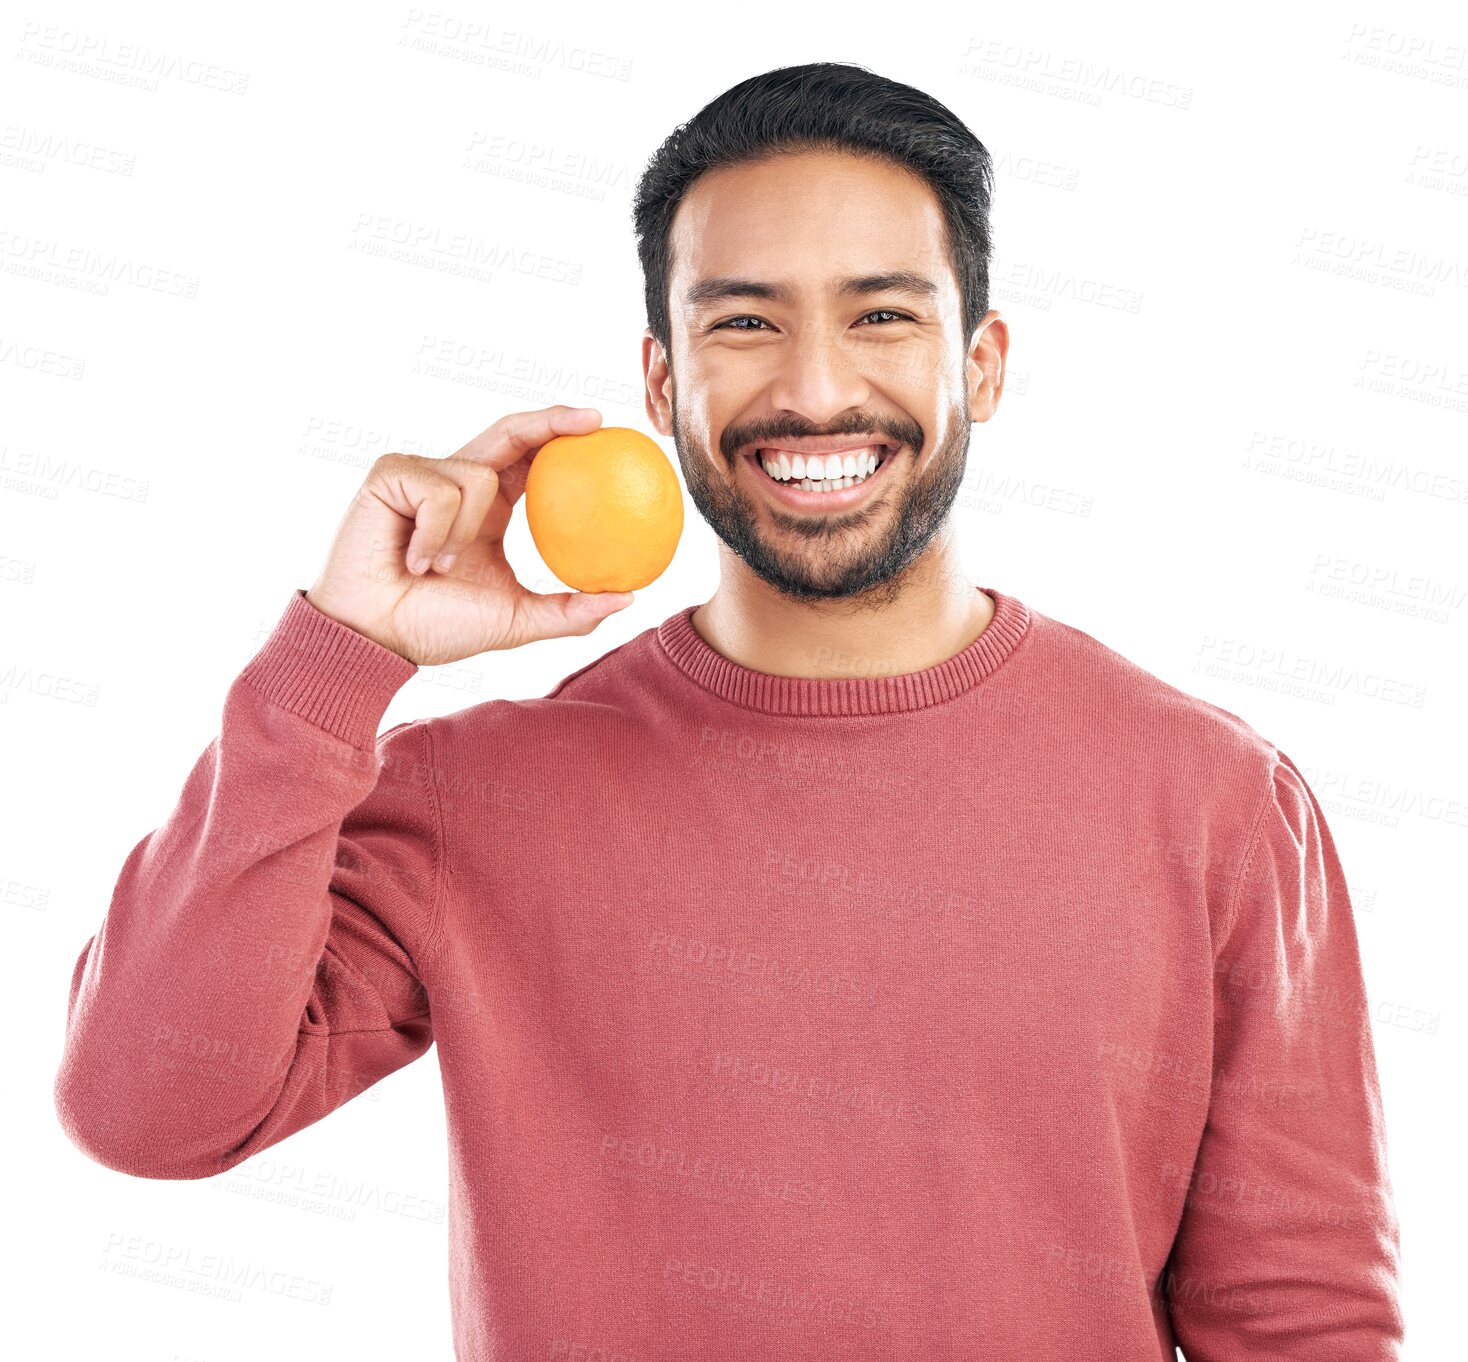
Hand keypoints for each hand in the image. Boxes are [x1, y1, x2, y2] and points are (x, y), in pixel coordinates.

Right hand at [305, 406, 633, 664]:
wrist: (375, 637)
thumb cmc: (435, 628)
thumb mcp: (516, 619)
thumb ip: (569, 611)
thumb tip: (628, 598)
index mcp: (485, 509)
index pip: (529, 459)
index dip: (562, 437)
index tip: (604, 429)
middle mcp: (456, 484)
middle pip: (509, 433)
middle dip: (550, 419)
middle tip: (592, 421)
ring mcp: (421, 474)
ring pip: (476, 475)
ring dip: (464, 533)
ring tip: (439, 569)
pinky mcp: (391, 474)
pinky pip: (440, 490)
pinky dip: (435, 534)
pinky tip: (415, 561)